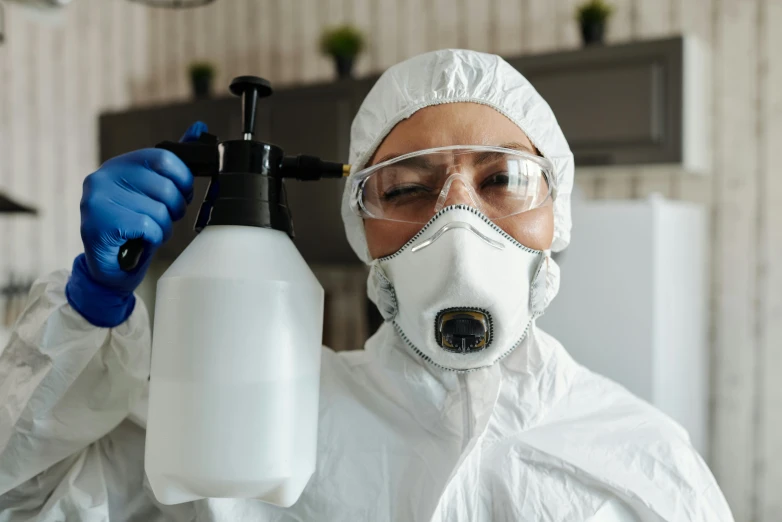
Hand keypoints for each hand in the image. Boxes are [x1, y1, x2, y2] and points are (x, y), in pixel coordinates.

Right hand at [66, 122, 206, 326]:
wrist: (110, 268)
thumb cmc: (135, 227)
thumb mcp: (154, 192)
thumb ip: (173, 163)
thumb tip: (200, 128)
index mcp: (119, 165)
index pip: (164, 157)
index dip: (183, 179)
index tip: (183, 194)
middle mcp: (104, 177)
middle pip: (165, 187)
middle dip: (173, 209)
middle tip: (161, 219)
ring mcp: (98, 200)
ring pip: (159, 211)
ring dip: (162, 228)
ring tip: (147, 232)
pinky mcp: (99, 223)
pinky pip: (148, 227)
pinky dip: (152, 238)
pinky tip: (140, 241)